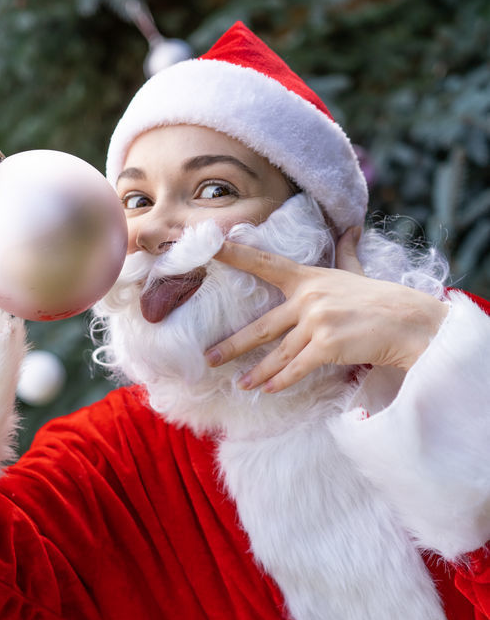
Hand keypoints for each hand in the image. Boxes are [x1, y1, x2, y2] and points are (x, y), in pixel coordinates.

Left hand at [205, 228, 448, 391]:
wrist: (408, 321)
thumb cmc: (382, 299)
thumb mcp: (358, 272)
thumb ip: (347, 252)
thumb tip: (351, 229)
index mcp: (310, 278)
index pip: (266, 264)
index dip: (236, 254)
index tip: (210, 246)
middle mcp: (309, 298)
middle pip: (262, 326)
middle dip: (233, 345)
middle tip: (210, 357)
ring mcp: (317, 322)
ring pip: (278, 354)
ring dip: (257, 373)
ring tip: (240, 385)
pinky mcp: (327, 345)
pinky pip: (296, 368)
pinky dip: (282, 381)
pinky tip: (270, 390)